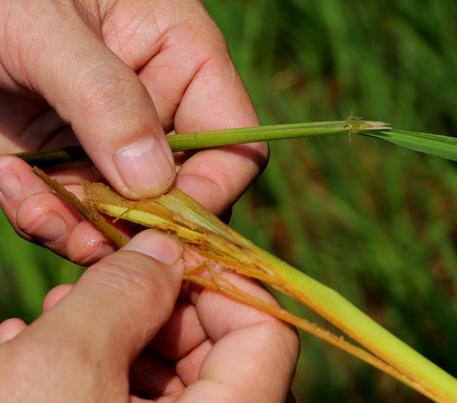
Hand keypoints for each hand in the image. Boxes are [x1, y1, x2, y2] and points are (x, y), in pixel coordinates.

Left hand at [0, 0, 266, 263]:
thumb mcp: (48, 30)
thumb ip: (106, 99)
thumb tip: (151, 184)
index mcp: (186, 61)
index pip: (234, 146)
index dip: (211, 192)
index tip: (162, 223)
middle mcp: (159, 110)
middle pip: (182, 195)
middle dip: (137, 225)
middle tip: (88, 237)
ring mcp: (111, 141)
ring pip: (126, 217)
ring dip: (81, 229)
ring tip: (35, 211)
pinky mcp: (66, 162)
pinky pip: (72, 213)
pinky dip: (43, 216)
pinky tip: (10, 182)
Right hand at [0, 230, 298, 401]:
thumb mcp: (58, 371)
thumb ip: (123, 295)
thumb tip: (165, 247)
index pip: (268, 335)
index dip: (219, 282)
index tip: (164, 254)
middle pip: (219, 358)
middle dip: (155, 310)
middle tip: (97, 284)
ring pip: (170, 388)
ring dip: (114, 342)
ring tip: (50, 319)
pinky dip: (93, 383)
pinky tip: (32, 360)